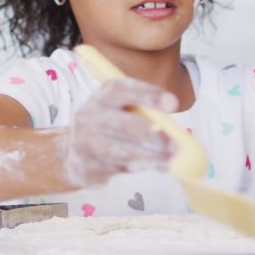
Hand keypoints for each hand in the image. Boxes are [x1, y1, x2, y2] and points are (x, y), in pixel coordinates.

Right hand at [63, 77, 178, 187]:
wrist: (77, 155)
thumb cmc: (110, 129)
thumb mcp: (122, 112)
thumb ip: (145, 113)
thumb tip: (177, 128)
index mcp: (101, 97)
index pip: (121, 89)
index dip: (147, 94)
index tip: (173, 104)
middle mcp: (90, 115)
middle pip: (123, 124)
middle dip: (153, 135)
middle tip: (175, 145)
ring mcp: (86, 141)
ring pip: (123, 150)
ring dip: (151, 156)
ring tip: (171, 159)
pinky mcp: (89, 164)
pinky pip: (121, 166)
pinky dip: (143, 166)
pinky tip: (159, 166)